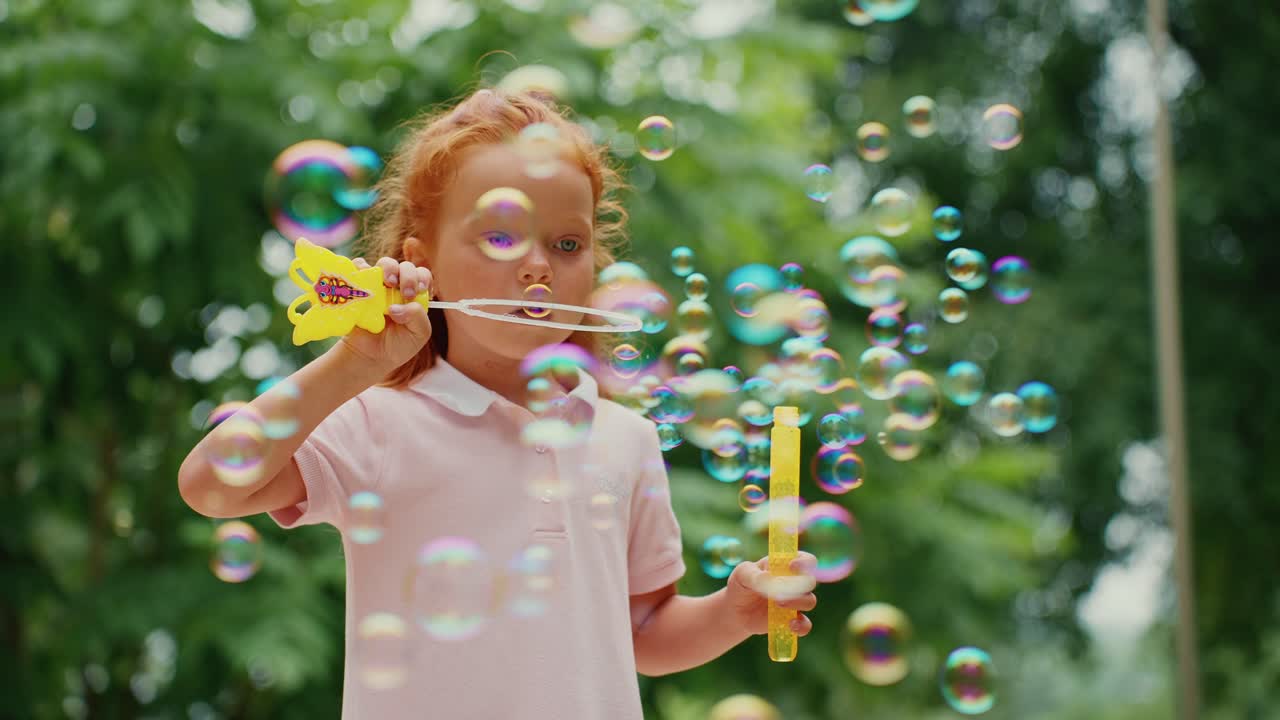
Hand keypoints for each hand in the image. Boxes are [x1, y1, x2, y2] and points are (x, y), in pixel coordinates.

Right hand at [337, 256, 433, 374]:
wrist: (370, 357)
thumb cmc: (398, 344)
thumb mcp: (418, 335)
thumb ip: (417, 318)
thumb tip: (396, 308)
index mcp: (414, 295)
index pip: (422, 276)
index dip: (422, 278)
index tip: (419, 290)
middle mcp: (398, 287)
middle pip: (405, 267)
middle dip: (408, 275)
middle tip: (406, 292)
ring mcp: (378, 285)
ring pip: (385, 264)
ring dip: (389, 268)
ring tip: (388, 283)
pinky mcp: (359, 287)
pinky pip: (358, 268)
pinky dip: (361, 268)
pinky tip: (365, 279)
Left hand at [724, 551, 817, 636]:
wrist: (736, 611)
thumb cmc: (741, 585)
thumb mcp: (742, 575)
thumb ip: (754, 575)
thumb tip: (768, 576)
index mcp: (785, 566)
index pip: (806, 560)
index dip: (804, 562)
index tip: (791, 566)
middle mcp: (794, 583)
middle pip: (810, 581)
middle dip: (798, 586)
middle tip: (778, 591)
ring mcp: (794, 602)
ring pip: (809, 601)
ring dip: (797, 603)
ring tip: (777, 604)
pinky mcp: (791, 620)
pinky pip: (805, 624)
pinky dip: (801, 626)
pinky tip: (790, 625)